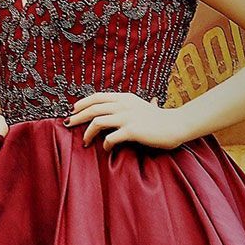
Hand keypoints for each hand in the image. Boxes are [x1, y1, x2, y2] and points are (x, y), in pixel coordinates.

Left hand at [65, 92, 184, 151]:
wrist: (176, 125)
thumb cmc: (160, 119)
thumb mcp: (143, 105)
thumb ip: (130, 105)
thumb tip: (119, 108)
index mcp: (125, 98)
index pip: (97, 96)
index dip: (83, 103)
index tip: (73, 110)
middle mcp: (124, 105)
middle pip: (93, 108)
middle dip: (77, 117)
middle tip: (68, 124)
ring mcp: (128, 117)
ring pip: (97, 121)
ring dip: (87, 133)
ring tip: (85, 142)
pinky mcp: (132, 130)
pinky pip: (111, 137)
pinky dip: (105, 144)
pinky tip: (106, 148)